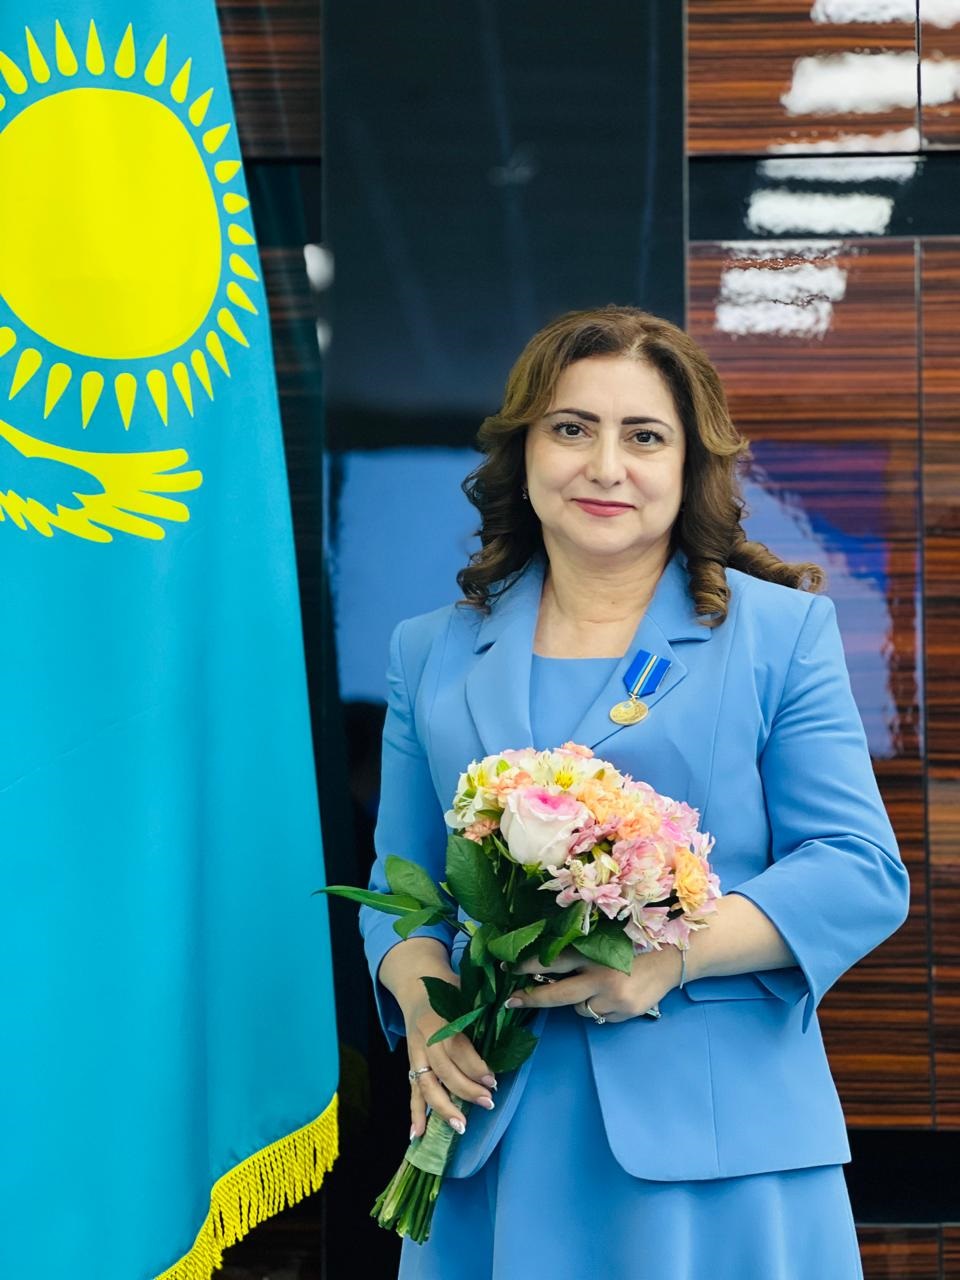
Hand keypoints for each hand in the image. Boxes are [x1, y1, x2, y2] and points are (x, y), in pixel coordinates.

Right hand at [400, 978, 497, 1139]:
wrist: (415, 985)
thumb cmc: (449, 989)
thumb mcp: (468, 991)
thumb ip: (484, 1007)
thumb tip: (512, 1019)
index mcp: (442, 1020)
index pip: (458, 1049)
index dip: (475, 1067)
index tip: (493, 1081)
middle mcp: (426, 1039)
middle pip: (444, 1070)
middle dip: (466, 1090)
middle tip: (488, 1103)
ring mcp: (416, 1053)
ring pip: (426, 1084)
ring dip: (443, 1107)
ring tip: (461, 1127)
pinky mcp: (411, 1063)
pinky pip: (412, 1090)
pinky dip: (414, 1112)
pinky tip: (417, 1134)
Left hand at [506, 944, 682, 1023]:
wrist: (676, 953)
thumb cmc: (636, 939)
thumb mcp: (606, 936)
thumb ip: (581, 947)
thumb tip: (546, 959)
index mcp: (593, 951)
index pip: (551, 961)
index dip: (526, 965)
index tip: (507, 968)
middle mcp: (600, 975)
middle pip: (556, 995)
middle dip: (531, 998)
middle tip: (511, 1001)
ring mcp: (613, 998)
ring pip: (579, 1008)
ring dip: (578, 1000)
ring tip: (596, 985)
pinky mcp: (625, 1012)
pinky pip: (601, 1016)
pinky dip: (601, 1007)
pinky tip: (615, 993)